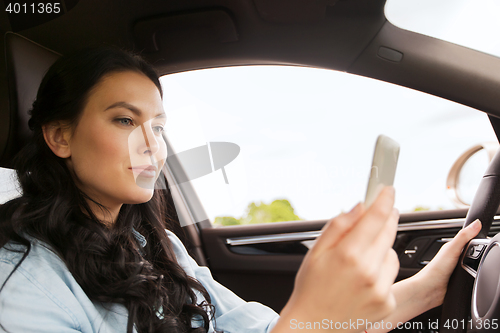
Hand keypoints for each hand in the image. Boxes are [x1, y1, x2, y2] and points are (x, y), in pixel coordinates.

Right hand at [274, 186, 399, 332]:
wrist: (314, 327)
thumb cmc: (311, 289)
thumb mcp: (315, 252)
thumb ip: (338, 226)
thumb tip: (358, 207)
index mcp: (348, 255)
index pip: (376, 217)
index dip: (384, 199)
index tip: (387, 190)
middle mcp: (368, 271)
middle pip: (388, 231)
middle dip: (385, 218)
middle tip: (376, 215)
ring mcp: (380, 289)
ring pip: (392, 253)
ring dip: (381, 248)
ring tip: (360, 259)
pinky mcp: (388, 302)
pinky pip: (391, 275)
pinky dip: (381, 271)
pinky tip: (363, 279)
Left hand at [411, 219, 480, 309]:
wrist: (429, 291)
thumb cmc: (435, 270)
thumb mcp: (452, 250)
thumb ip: (464, 236)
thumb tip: (476, 223)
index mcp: (452, 248)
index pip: (470, 239)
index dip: (479, 239)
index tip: (489, 239)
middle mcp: (455, 257)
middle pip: (474, 252)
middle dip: (481, 254)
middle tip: (485, 255)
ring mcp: (458, 269)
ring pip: (474, 264)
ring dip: (478, 266)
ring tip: (481, 267)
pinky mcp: (460, 280)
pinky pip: (472, 276)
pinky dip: (476, 276)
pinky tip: (477, 277)